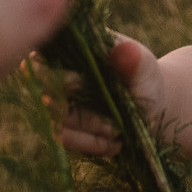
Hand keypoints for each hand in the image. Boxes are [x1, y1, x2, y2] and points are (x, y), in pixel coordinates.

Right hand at [55, 35, 163, 156]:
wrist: (148, 108)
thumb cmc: (144, 81)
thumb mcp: (144, 69)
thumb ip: (135, 60)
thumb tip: (125, 48)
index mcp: (72, 49)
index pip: (43, 57)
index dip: (58, 73)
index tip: (81, 83)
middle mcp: (57, 74)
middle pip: (47, 92)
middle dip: (81, 109)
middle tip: (113, 121)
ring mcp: (55, 102)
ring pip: (56, 119)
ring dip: (89, 129)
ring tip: (118, 131)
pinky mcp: (61, 126)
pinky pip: (64, 138)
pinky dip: (90, 143)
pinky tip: (114, 144)